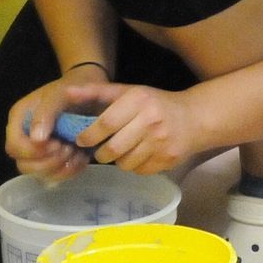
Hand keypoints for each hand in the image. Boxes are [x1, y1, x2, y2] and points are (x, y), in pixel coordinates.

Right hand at [4, 65, 108, 181]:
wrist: (89, 93)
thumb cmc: (71, 90)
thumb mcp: (58, 94)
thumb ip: (45, 113)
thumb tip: (36, 139)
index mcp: (19, 120)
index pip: (14, 146)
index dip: (32, 151)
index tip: (55, 143)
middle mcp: (24, 138)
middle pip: (24, 165)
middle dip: (48, 163)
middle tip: (67, 149)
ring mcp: (38, 151)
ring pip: (39, 174)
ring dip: (60, 169)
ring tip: (76, 153)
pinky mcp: (52, 160)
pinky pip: (55, 177)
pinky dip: (69, 172)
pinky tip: (81, 159)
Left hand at [67, 83, 212, 175]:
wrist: (194, 119)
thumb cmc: (155, 103)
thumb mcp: (129, 92)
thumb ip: (98, 92)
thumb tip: (68, 93)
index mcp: (139, 100)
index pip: (106, 123)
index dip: (89, 135)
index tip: (81, 140)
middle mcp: (151, 121)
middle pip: (113, 148)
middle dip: (100, 153)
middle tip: (99, 151)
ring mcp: (161, 142)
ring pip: (125, 163)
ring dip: (118, 160)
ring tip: (122, 150)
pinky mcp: (168, 159)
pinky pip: (139, 171)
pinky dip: (134, 166)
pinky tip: (139, 154)